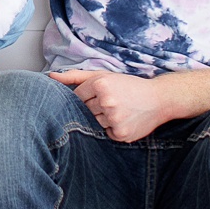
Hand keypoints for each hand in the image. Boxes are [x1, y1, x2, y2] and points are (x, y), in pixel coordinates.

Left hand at [50, 69, 171, 142]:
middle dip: (94, 107)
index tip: (99, 95)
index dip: (87, 96)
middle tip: (113, 102)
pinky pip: (106, 133)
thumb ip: (74, 76)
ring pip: (94, 122)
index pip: (77, 96)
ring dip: (103, 118)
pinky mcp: (120, 133)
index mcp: (101, 84)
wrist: (159, 99)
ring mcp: (114, 119)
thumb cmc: (129, 86)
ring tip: (119, 110)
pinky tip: (124, 119)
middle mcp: (106, 101)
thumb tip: (50, 77)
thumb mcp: (103, 75)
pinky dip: (112, 128)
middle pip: (85, 110)